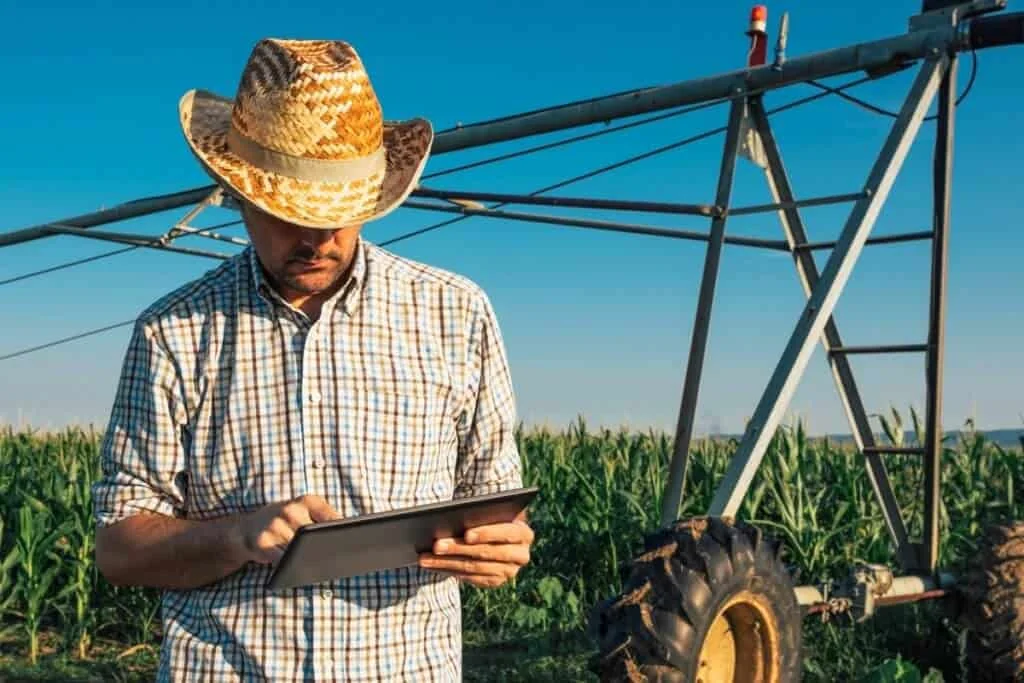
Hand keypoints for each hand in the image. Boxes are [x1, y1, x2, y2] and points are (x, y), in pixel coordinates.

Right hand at [232, 494, 339, 564]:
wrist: (247, 528)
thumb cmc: (285, 520)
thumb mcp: (305, 511)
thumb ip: (325, 518)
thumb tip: (348, 533)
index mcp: (306, 501)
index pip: (330, 516)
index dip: (340, 531)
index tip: (350, 543)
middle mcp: (291, 510)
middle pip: (316, 535)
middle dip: (327, 548)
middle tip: (339, 559)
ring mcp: (276, 525)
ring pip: (300, 550)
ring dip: (310, 560)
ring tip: (322, 567)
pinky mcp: (264, 543)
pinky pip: (284, 560)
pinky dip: (293, 567)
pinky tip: (301, 571)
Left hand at [418, 511, 533, 587]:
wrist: (497, 534)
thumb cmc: (491, 516)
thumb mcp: (490, 513)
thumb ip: (480, 515)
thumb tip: (454, 520)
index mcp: (524, 533)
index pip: (506, 533)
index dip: (487, 533)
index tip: (467, 534)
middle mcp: (521, 555)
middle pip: (486, 552)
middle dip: (459, 549)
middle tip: (436, 545)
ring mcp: (509, 571)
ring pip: (474, 567)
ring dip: (447, 562)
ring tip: (426, 557)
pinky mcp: (496, 581)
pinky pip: (470, 578)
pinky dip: (449, 570)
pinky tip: (433, 565)